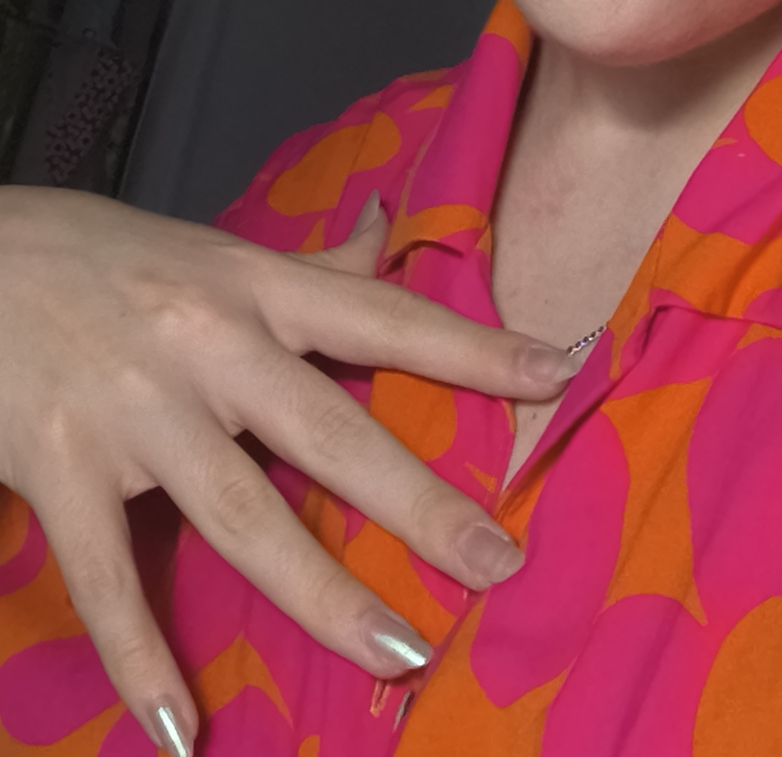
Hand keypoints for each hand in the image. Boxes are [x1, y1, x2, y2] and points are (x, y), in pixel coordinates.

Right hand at [0, 185, 576, 754]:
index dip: (476, 348)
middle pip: (331, 431)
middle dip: (419, 501)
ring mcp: (136, 409)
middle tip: (498, 562)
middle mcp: (210, 344)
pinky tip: (183, 730)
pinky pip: (106, 576)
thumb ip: (309, 265)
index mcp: (255, 286)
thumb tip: (389, 232)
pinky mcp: (60, 466)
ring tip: (400, 654)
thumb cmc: (105, 255)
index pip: (386, 317)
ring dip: (322, 594)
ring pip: (243, 514)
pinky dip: (143, 656)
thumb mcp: (217, 248)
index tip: (565, 368)